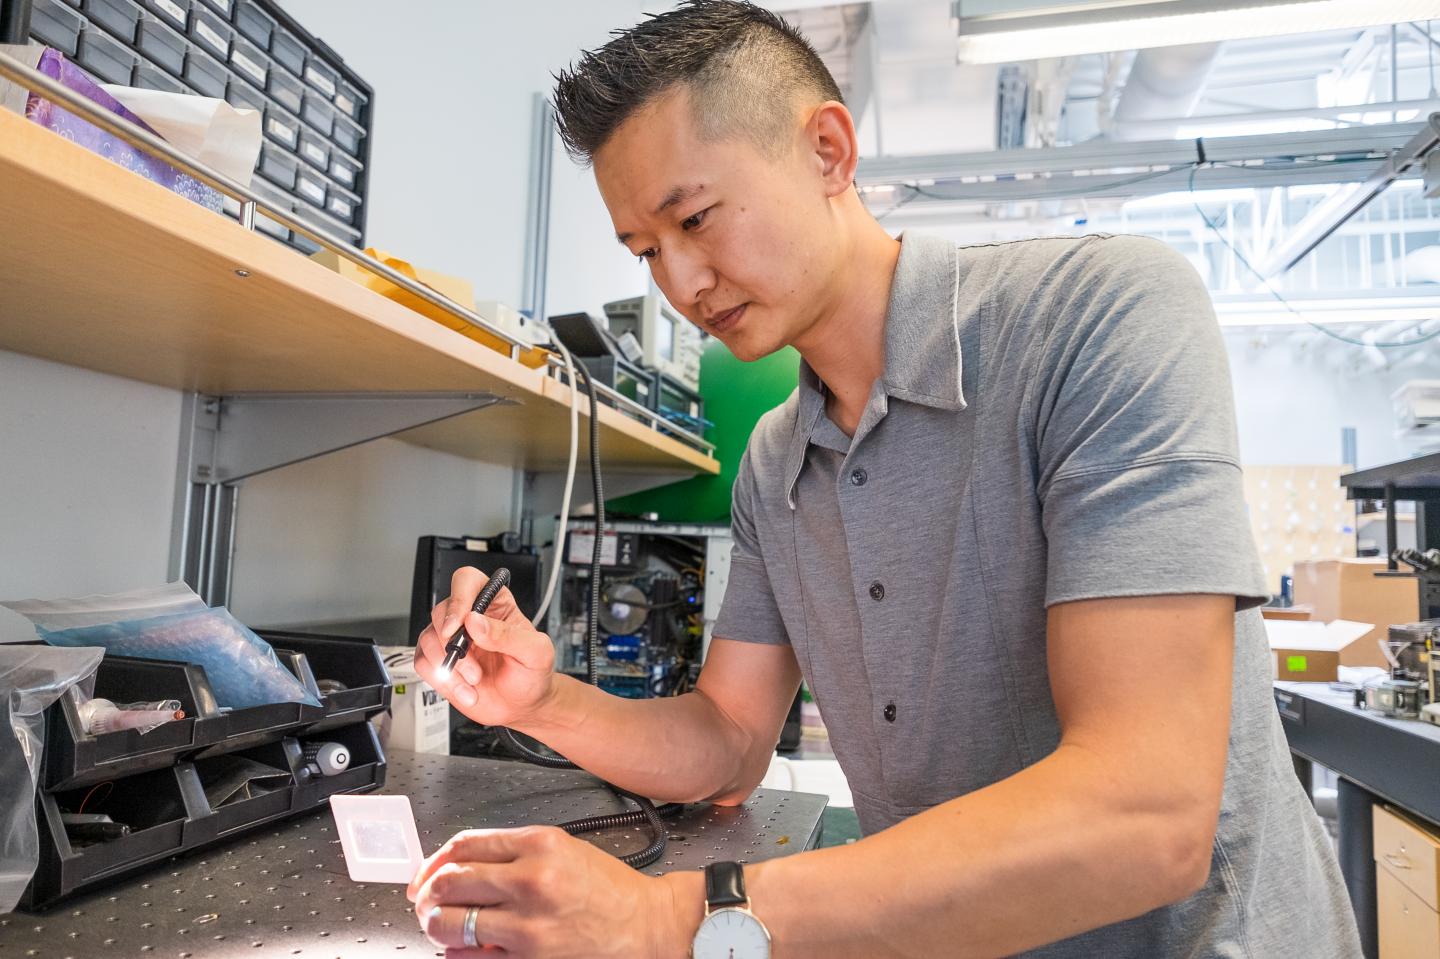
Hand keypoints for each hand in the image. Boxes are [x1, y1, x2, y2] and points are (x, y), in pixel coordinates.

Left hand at [408, 825, 691, 957]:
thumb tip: (462, 863)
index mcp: (540, 845)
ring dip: (435, 924)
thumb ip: (515, 851)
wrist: (648, 928)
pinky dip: (456, 954)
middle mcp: (531, 881)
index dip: (435, 860)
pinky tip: (462, 948)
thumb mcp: (566, 849)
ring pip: (450, 923)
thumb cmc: (612, 891)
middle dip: (427, 893)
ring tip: (439, 925)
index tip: (428, 872)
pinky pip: (469, 958)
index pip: (464, 845)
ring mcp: (528, 926)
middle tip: (425, 900)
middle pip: (449, 881)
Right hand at [414, 566, 555, 728]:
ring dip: (451, 667)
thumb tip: (475, 621)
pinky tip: (466, 690)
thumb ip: (508, 635)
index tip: (460, 624)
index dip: (459, 598)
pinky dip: (443, 681)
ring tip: (475, 681)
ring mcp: (452, 639)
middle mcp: (469, 617)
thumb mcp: (535, 652)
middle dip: (455, 644)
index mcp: (494, 603)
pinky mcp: (440, 661)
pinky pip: (424, 662)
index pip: (467, 581)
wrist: (523, 707)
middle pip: (441, 612)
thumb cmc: (532, 674)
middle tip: (474, 666)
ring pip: (429, 639)